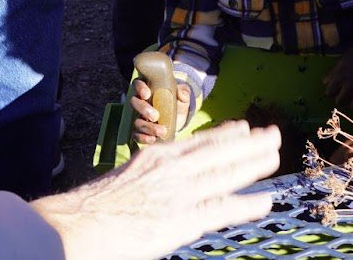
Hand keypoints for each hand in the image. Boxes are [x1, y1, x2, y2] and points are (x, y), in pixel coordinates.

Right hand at [31, 121, 280, 259]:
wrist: (75, 226)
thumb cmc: (88, 211)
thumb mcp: (121, 183)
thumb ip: (145, 183)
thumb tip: (154, 193)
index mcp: (154, 159)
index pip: (197, 143)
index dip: (223, 135)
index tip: (242, 127)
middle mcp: (171, 169)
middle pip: (218, 151)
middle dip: (248, 142)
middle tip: (272, 133)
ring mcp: (179, 193)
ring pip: (226, 172)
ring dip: (255, 162)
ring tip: (276, 154)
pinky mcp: (182, 219)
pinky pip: (223, 209)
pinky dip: (247, 204)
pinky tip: (267, 200)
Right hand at [130, 77, 193, 144]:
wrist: (179, 119)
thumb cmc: (177, 102)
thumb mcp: (183, 96)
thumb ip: (183, 93)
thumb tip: (182, 95)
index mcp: (148, 89)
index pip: (138, 84)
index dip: (140, 88)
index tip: (147, 94)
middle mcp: (141, 103)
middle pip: (134, 103)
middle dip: (144, 109)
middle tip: (156, 116)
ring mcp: (140, 118)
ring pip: (137, 121)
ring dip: (148, 127)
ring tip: (162, 131)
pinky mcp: (141, 131)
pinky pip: (136, 135)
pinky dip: (144, 138)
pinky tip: (153, 139)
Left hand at [323, 40, 352, 108]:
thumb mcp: (342, 60)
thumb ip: (333, 72)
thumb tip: (325, 82)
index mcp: (340, 76)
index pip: (329, 92)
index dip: (330, 92)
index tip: (332, 91)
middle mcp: (349, 86)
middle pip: (340, 101)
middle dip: (340, 100)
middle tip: (342, 97)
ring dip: (352, 104)